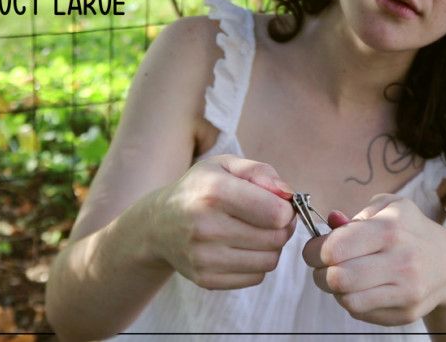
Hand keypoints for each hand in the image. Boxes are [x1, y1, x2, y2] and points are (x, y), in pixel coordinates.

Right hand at [147, 154, 296, 289]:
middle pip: (276, 238)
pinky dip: (257, 263)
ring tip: (256, 232)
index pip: (276, 213)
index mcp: (214, 191)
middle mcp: (206, 226)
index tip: (278, 204)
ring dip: (271, 247)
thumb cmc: (200, 189)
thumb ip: (261, 172)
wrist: (158, 224)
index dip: (286, 209)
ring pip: (269, 260)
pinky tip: (242, 248)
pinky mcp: (205, 279)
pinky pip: (256, 277)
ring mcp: (203, 257)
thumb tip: (287, 195)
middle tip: (270, 218)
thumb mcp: (225, 165)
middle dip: (282, 227)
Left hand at [303, 194, 445, 325]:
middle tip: (324, 267)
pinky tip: (363, 288)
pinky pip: (361, 312)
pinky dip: (353, 301)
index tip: (315, 250)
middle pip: (337, 278)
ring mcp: (406, 290)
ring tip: (344, 277)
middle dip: (320, 273)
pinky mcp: (406, 312)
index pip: (335, 248)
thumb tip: (332, 220)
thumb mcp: (390, 207)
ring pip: (347, 300)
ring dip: (336, 290)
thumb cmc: (410, 230)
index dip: (315, 251)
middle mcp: (402, 260)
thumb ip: (357, 213)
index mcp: (392, 228)